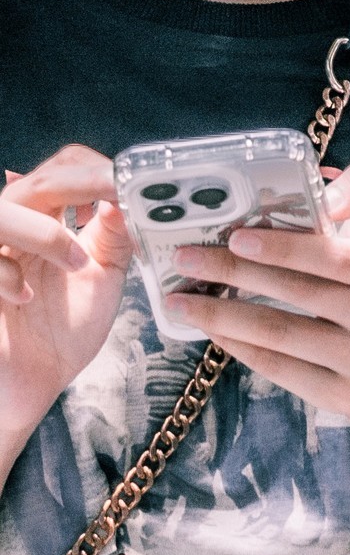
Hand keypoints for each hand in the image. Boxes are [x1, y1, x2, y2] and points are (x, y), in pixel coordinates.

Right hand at [0, 146, 132, 445]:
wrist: (31, 384)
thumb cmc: (62, 332)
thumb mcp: (102, 276)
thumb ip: (115, 235)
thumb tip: (126, 196)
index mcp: (48, 220)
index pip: (64, 170)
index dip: (97, 170)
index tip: (132, 182)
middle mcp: (17, 228)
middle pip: (37, 182)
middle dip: (80, 185)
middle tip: (114, 197)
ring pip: (5, 210)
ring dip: (45, 231)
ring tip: (75, 261)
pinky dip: (9, 275)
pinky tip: (28, 296)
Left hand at [168, 163, 349, 417]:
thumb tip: (327, 196)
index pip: (334, 257)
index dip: (284, 248)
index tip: (236, 236)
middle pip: (300, 294)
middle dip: (235, 274)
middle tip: (186, 259)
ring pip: (282, 335)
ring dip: (222, 315)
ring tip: (179, 300)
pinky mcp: (340, 395)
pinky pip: (279, 368)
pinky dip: (238, 347)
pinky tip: (209, 329)